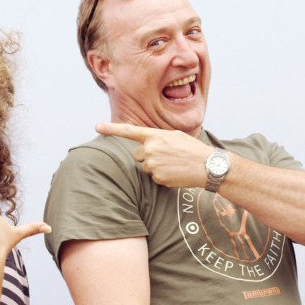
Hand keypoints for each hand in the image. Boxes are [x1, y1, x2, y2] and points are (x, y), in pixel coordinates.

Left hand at [96, 122, 211, 187]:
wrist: (207, 165)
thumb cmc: (192, 149)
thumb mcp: (175, 136)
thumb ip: (158, 138)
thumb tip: (147, 146)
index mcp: (154, 135)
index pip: (129, 131)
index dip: (111, 129)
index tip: (97, 127)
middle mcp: (150, 148)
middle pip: (138, 154)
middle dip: (148, 156)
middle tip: (167, 156)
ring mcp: (153, 164)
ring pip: (146, 167)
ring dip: (156, 167)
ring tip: (173, 164)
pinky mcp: (157, 177)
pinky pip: (154, 178)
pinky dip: (163, 176)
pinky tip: (175, 173)